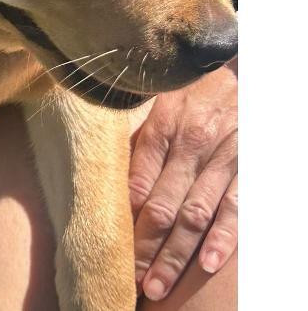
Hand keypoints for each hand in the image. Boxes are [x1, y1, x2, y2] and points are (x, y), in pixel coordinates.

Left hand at [128, 60, 237, 301]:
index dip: (122, 218)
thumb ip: (141, 141)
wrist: (240, 71)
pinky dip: (222, 237)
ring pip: (194, 214)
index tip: (109, 248)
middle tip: (130, 279)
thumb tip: (114, 178)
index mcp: (162, 127)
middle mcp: (190, 145)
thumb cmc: (190, 91)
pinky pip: (234, 207)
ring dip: (176, 253)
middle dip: (144, 246)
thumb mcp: (159, 105)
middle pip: (162, 205)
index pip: (136, 182)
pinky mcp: (247, 168)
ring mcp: (221, 159)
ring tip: (157, 285)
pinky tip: (206, 264)